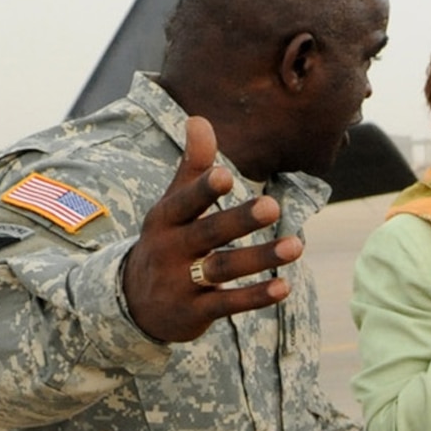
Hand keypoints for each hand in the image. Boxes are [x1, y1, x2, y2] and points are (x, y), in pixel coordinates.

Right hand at [121, 117, 301, 343]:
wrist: (133, 304)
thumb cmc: (165, 243)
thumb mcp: (171, 207)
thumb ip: (192, 168)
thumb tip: (200, 118)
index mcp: (165, 220)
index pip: (184, 202)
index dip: (203, 190)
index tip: (226, 175)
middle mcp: (171, 250)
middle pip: (207, 234)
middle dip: (239, 221)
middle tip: (272, 206)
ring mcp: (181, 283)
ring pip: (222, 269)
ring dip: (259, 258)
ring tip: (297, 246)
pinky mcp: (194, 312)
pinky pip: (227, 304)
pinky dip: (255, 297)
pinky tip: (283, 287)